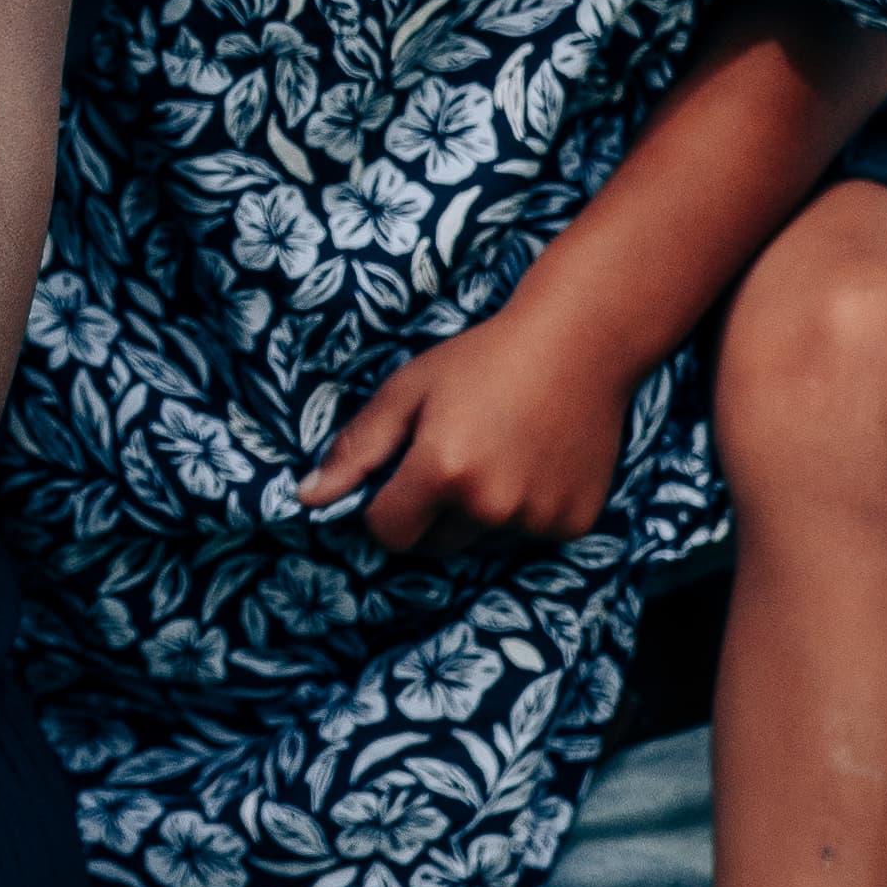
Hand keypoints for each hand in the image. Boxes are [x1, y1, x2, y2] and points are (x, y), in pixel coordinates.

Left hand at [298, 299, 636, 569]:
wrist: (580, 343)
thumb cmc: (483, 359)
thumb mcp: (409, 390)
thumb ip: (357, 450)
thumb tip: (306, 499)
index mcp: (442, 472)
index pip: (388, 532)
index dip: (385, 506)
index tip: (402, 473)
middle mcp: (490, 506)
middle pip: (434, 544)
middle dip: (430, 512)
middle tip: (454, 454)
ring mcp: (536, 519)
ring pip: (482, 542)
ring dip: (478, 514)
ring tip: (498, 453)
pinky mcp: (573, 522)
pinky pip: (528, 536)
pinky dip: (524, 511)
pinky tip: (534, 461)